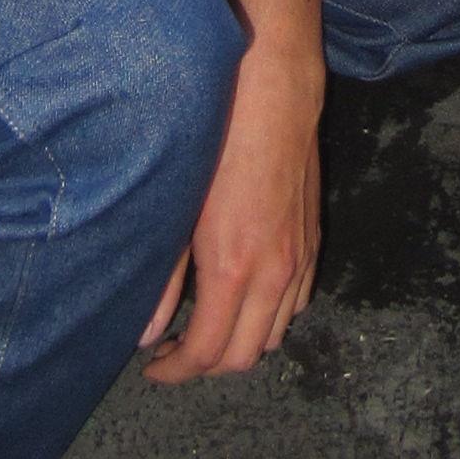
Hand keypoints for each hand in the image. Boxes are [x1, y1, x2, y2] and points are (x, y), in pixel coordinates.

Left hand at [141, 41, 323, 380]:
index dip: (177, 370)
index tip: (154, 366)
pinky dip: (270, 314)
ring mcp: (300, 255)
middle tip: (173, 348)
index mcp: (235, 267)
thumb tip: (147, 333)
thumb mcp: (179, 206)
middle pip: (245, 356)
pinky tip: (243, 293)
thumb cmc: (219, 136)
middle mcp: (275, 271)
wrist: (273, 87)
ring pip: (276, 332)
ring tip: (205, 322)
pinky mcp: (312, 237)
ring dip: (240, 340)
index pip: (209, 353)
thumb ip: (163, 277)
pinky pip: (298, 300)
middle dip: (206, 364)